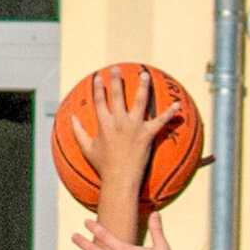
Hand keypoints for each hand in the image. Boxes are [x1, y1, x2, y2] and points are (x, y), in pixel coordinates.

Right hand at [75, 66, 180, 194]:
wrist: (120, 180)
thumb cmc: (104, 166)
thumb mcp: (87, 148)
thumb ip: (78, 131)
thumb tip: (71, 117)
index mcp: (104, 123)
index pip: (100, 100)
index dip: (99, 87)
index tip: (99, 76)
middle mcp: (119, 122)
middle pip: (118, 95)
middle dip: (117, 80)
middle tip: (116, 68)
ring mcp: (134, 128)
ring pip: (140, 102)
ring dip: (143, 87)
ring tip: (145, 74)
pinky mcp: (148, 135)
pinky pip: (161, 122)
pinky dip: (170, 113)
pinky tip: (178, 104)